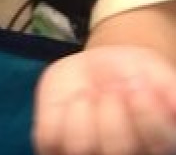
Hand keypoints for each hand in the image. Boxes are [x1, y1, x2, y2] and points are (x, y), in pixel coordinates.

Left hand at [33, 45, 175, 154]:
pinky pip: (49, 138)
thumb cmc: (135, 74)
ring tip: (92, 94)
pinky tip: (74, 101)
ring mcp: (87, 153)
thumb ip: (169, 89)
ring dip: (86, 110)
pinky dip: (58, 114)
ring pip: (80, 147)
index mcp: (157, 146)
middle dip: (115, 109)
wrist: (103, 66)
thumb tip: (175, 105)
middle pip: (118, 150)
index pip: (158, 145)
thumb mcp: (156, 74)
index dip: (147, 115)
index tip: (141, 86)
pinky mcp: (54, 143)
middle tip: (114, 88)